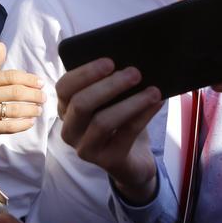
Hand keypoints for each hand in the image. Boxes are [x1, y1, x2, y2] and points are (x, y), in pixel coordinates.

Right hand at [0, 43, 45, 140]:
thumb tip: (1, 44)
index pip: (12, 77)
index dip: (29, 79)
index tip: (41, 83)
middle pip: (16, 92)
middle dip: (34, 95)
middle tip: (44, 98)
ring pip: (14, 110)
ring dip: (31, 110)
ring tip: (39, 110)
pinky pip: (8, 127)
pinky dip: (22, 125)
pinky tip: (30, 122)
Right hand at [56, 58, 162, 203]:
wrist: (132, 160)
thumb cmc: (119, 122)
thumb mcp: (110, 101)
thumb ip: (111, 83)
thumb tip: (131, 61)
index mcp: (66, 109)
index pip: (64, 88)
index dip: (84, 73)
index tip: (110, 62)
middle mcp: (70, 130)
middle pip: (81, 104)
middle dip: (109, 86)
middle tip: (135, 73)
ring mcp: (86, 149)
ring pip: (102, 122)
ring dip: (130, 103)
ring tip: (152, 91)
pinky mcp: (107, 161)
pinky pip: (126, 134)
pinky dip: (143, 115)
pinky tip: (157, 103)